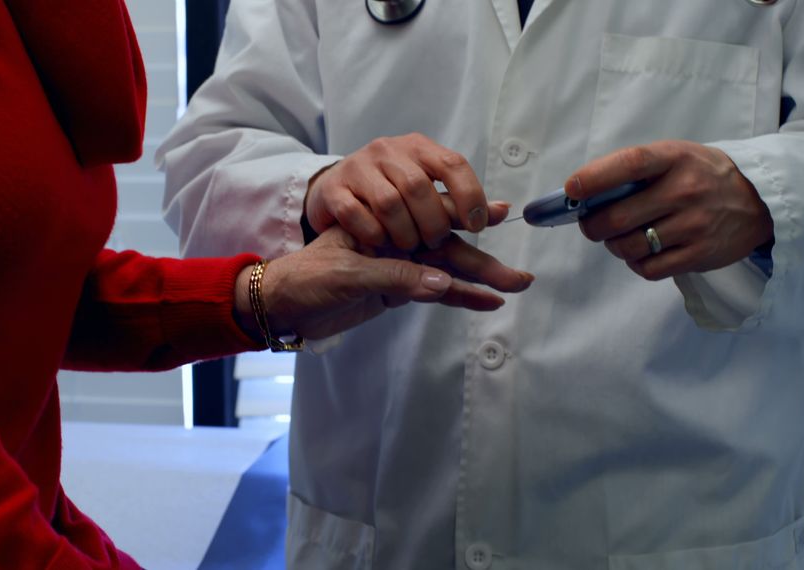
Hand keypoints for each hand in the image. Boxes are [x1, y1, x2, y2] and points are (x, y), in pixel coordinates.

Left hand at [234, 226, 533, 340]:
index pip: (431, 213)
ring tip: (518, 285)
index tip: (498, 213)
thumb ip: (393, 277)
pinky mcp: (395, 291)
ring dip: (481, 280)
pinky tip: (487, 303)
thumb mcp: (346, 273)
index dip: (466, 214)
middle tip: (522, 270)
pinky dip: (460, 298)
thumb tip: (439, 284)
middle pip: (449, 246)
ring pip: (448, 271)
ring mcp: (398, 265)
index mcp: (384, 222)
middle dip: (485, 259)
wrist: (281, 302)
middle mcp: (397, 239)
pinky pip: (434, 293)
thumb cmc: (305, 276)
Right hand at [305, 133, 510, 249]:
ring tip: (408, 248)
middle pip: (419, 187)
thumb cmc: (388, 194)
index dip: (470, 195)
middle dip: (433, 223)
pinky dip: (373, 234)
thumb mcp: (427, 192)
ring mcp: (357, 168)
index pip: (452, 163)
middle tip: (435, 243)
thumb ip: (459, 203)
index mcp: (417, 148)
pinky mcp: (334, 190)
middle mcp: (387, 151)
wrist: (334, 192)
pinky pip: (357, 214)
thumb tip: (503, 210)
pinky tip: (379, 243)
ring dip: (404, 233)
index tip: (477, 226)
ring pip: (389, 203)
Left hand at [566, 140, 773, 280]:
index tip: (571, 189)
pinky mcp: (700, 254)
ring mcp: (694, 225)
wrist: (759, 199)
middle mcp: (685, 191)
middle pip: (617, 218)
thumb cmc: (701, 175)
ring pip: (629, 247)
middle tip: (591, 224)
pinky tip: (641, 252)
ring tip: (620, 237)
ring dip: (613, 246)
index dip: (595, 178)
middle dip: (592, 226)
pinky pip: (648, 268)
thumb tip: (581, 193)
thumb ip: (634, 170)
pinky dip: (635, 263)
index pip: (630, 164)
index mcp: (674, 158)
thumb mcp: (674, 156)